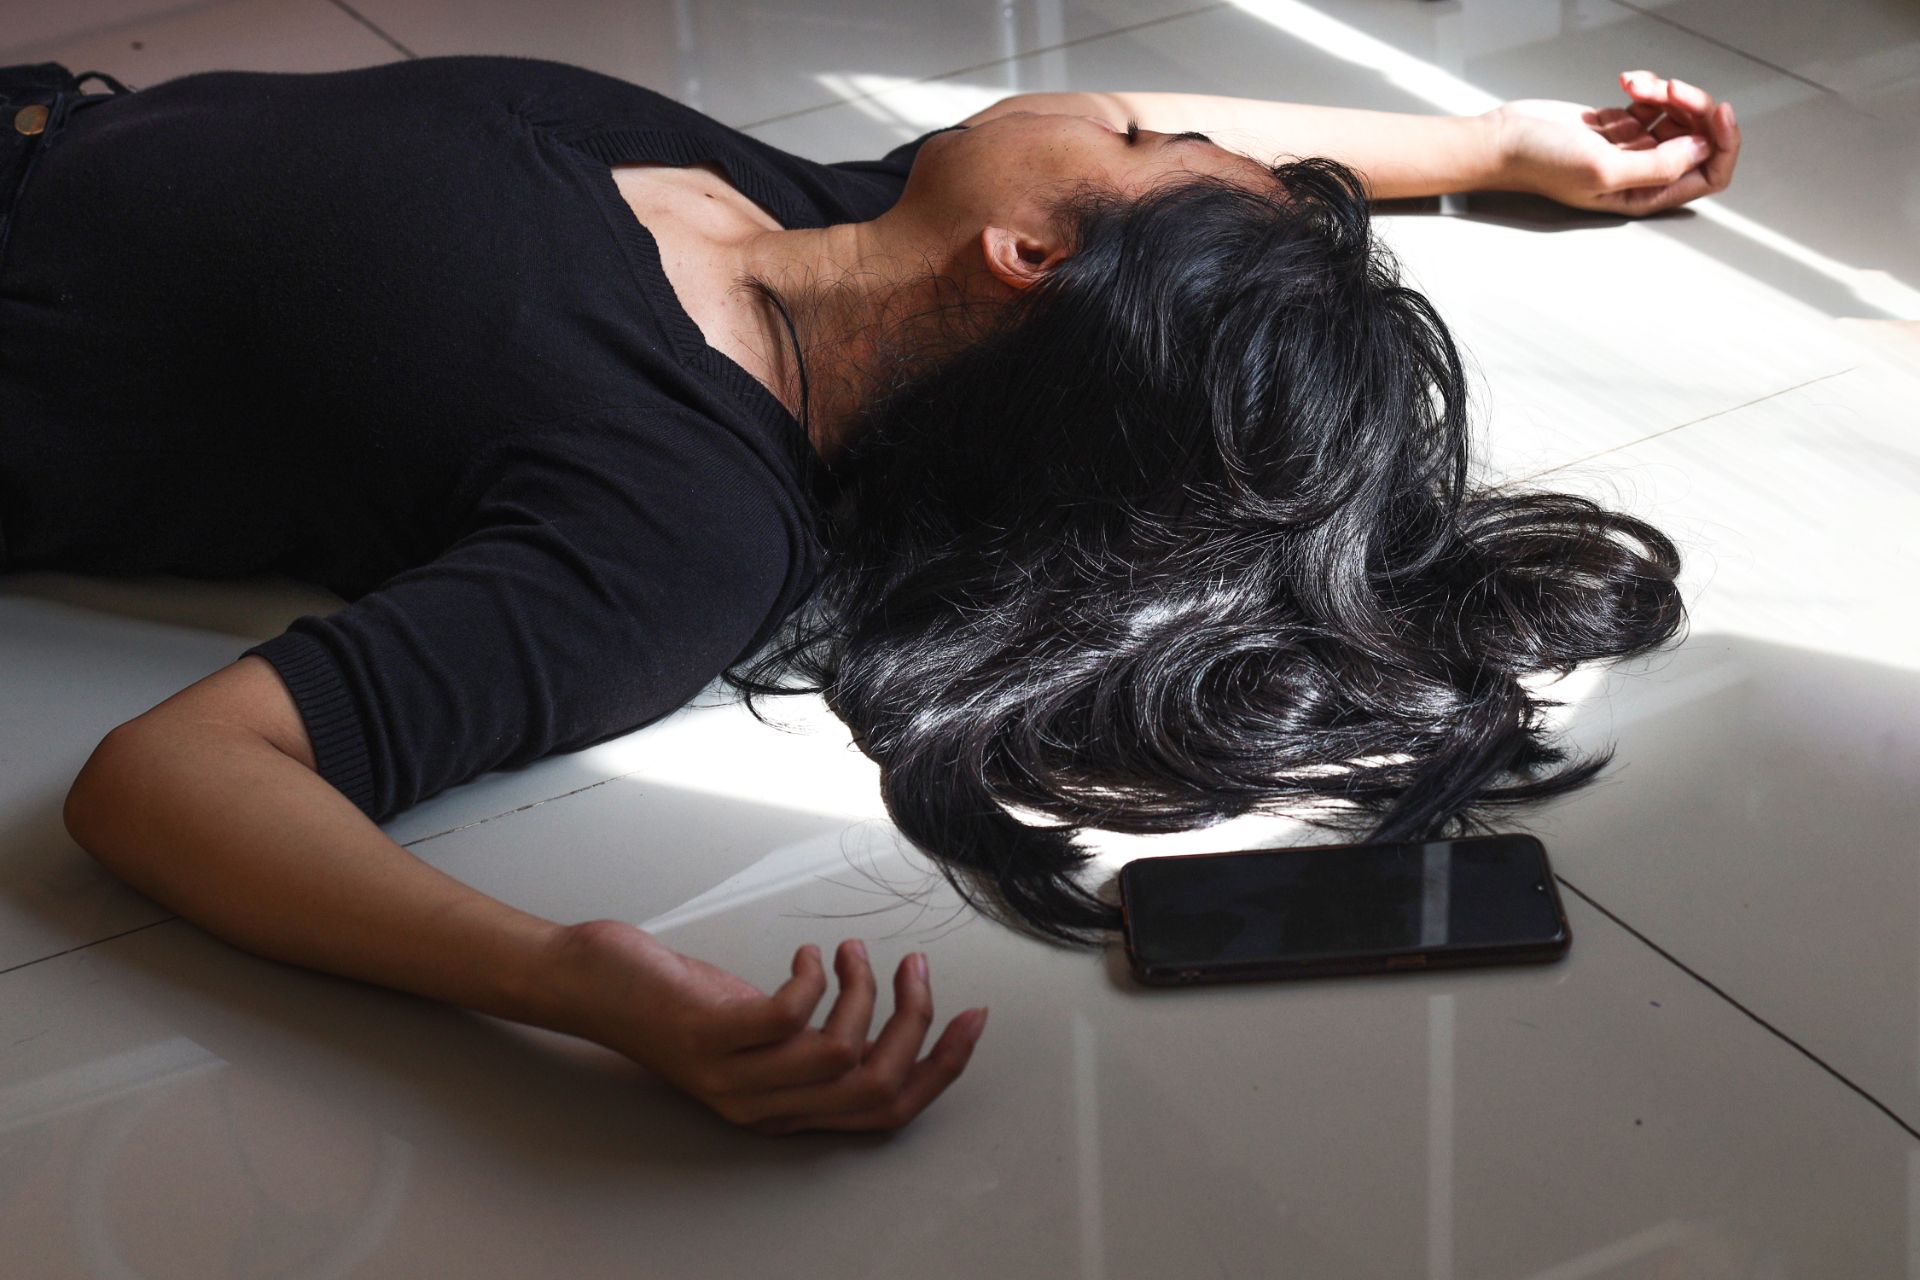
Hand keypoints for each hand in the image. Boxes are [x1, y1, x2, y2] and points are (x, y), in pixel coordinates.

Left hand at [549, 919, 988, 1134]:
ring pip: (840, 1050)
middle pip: (875, 1085)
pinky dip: (811, 976)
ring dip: (862, 988)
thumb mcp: (758, 1030)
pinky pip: (790, 1012)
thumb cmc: (673, 1003)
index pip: (886, 1112)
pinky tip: (802, 955)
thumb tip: (885, 1007)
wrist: (588, 986)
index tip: (971, 1016)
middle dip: (915, 1023)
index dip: (940, 1068)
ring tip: (847, 952)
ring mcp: (733, 1076)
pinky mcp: (709, 1035)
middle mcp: (763, 1107)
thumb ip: (811, 1036)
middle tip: (915, 968)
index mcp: (784, 1110)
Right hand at [1485, 69, 1740, 215]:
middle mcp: (1643, 172)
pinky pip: (1652, 102)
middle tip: (1670, 90)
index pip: (1709, 174)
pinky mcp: (1618, 123)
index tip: (1718, 112)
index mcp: (1645, 194)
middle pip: (1698, 139)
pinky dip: (1646, 86)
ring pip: (1677, 116)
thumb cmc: (1539, 163)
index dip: (1722, 143)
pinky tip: (1626, 82)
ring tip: (1638, 86)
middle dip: (1692, 108)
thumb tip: (1701, 150)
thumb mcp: (1602, 168)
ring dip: (1665, 92)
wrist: (1504, 139)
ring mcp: (1631, 147)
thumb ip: (1657, 166)